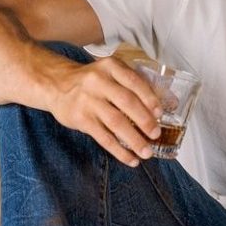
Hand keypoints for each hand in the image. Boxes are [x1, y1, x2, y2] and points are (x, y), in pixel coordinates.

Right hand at [45, 55, 162, 165]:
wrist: (56, 84)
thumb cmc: (91, 81)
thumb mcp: (110, 73)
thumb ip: (135, 84)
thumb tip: (169, 102)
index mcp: (110, 67)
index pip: (134, 81)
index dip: (149, 98)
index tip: (160, 112)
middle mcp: (98, 81)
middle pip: (126, 102)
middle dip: (144, 120)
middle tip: (156, 134)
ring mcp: (88, 101)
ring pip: (116, 122)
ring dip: (134, 140)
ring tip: (146, 152)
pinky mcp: (80, 119)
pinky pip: (103, 137)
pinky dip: (119, 150)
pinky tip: (130, 159)